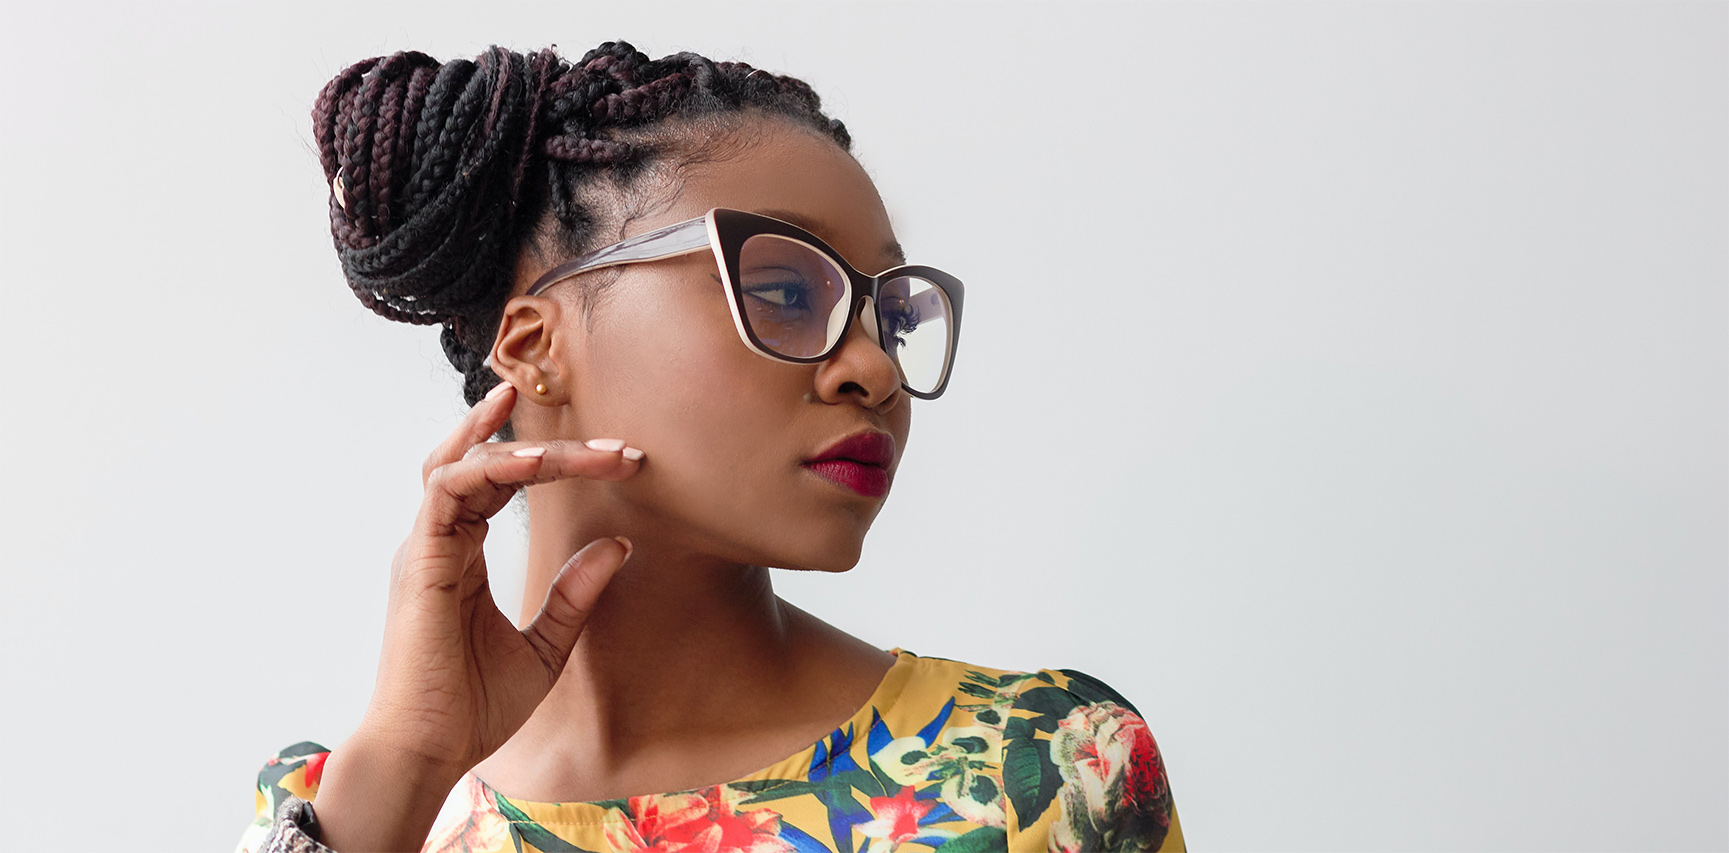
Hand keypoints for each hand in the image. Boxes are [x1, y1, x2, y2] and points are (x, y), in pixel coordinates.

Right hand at [313, 383, 641, 850]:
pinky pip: (447, 489)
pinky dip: (490, 467)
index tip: (621, 461)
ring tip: (590, 449)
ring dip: (527, 447)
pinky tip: (537, 463)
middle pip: (486, 460)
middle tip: (620, 448)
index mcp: (462, 553)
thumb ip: (575, 595)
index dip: (557, 462)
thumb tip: (620, 545)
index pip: (503, 481)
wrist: (429, 751)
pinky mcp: (419, 559)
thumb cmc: (474, 708)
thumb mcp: (546, 646)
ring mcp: (426, 545)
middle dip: (554, 445)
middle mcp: (440, 540)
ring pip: (465, 462)